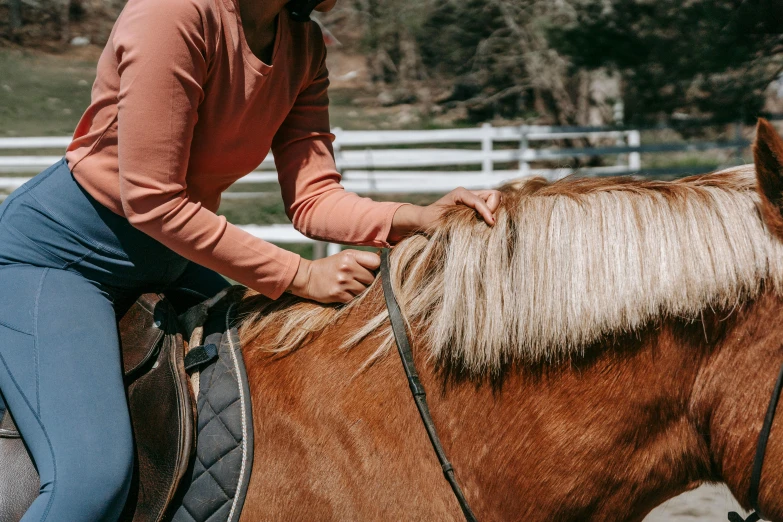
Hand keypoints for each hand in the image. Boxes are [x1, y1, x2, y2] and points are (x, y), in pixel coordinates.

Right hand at [286, 249, 379, 302]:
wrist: (307, 277)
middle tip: (357, 280)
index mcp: (350, 256)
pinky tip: (344, 293)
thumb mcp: (345, 256)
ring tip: (350, 286)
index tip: (371, 270)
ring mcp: (342, 281)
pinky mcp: (338, 294)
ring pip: (364, 290)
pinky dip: (352, 298)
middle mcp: (347, 267)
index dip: (376, 267)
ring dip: (360, 291)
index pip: (376, 262)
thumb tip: (385, 265)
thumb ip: (362, 259)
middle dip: (367, 281)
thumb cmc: (330, 266)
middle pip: (372, 279)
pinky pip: (355, 299)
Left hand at [388, 188, 502, 242]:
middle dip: (494, 208)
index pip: (480, 200)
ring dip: (494, 211)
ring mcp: (473, 199)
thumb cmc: (430, 221)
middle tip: (488, 222)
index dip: (488, 212)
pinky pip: (490, 207)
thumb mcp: (443, 222)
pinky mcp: (475, 207)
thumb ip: (460, 222)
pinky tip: (485, 224)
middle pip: (494, 194)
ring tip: (487, 223)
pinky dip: (491, 214)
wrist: (423, 220)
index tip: (491, 223)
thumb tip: (478, 227)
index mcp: (460, 193)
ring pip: (494, 199)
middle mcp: (468, 193)